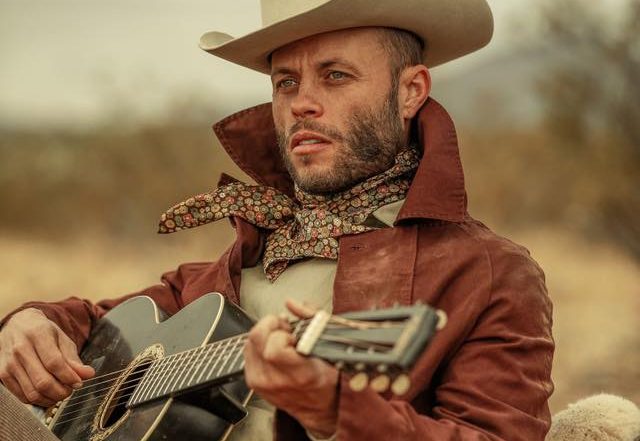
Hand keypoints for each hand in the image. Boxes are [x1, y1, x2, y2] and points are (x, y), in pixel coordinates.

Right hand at [0, 308, 94, 405]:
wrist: (16, 326)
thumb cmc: (43, 333)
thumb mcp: (62, 339)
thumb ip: (73, 359)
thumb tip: (88, 374)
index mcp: (38, 334)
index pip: (54, 362)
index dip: (69, 377)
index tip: (79, 382)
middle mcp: (20, 349)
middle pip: (42, 381)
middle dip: (62, 391)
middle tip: (71, 389)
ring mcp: (9, 363)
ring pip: (32, 393)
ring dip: (51, 398)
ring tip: (61, 392)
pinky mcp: (2, 375)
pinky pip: (22, 396)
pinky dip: (39, 401)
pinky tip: (48, 394)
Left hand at [243, 300, 338, 437]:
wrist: (320, 405)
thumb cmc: (327, 375)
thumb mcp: (328, 345)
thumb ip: (311, 318)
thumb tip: (291, 303)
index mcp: (299, 373)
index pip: (274, 348)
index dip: (281, 333)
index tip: (292, 333)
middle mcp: (277, 380)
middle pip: (256, 339)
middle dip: (270, 326)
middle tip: (284, 329)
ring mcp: (262, 383)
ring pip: (248, 343)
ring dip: (263, 334)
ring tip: (280, 339)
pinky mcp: (253, 383)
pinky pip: (246, 353)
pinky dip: (257, 345)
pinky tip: (271, 348)